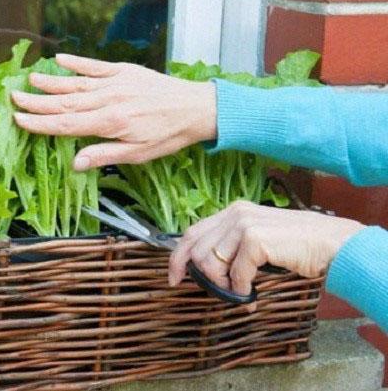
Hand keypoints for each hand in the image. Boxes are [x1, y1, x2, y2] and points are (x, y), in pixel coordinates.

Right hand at [12, 54, 216, 170]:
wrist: (196, 108)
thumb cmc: (168, 135)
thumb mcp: (138, 154)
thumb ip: (104, 155)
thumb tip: (75, 164)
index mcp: (109, 123)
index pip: (66, 124)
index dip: (40, 123)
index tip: (19, 119)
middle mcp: (108, 100)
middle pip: (64, 102)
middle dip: (37, 102)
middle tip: (14, 97)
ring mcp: (115, 82)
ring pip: (76, 83)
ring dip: (51, 82)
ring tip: (30, 80)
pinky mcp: (124, 71)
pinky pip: (95, 66)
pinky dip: (77, 62)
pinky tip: (61, 60)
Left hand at [168, 201, 364, 300]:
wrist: (331, 243)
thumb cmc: (296, 244)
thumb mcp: (257, 238)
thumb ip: (232, 246)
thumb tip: (206, 269)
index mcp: (232, 211)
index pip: (191, 233)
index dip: (178, 257)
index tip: (174, 278)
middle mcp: (235, 214)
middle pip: (196, 250)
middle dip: (203, 277)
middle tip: (222, 292)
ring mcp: (244, 224)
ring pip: (211, 263)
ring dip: (224, 285)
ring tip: (243, 291)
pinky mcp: (255, 239)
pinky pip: (235, 274)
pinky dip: (242, 289)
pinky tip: (253, 293)